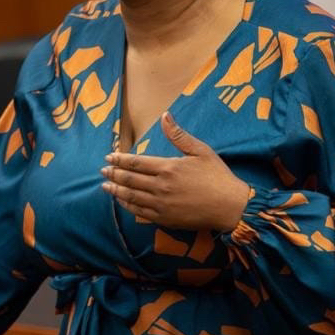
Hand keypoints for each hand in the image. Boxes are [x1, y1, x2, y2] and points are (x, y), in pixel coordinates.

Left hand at [102, 111, 253, 232]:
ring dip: (116, 190)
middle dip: (114, 173)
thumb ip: (179, 135)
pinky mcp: (165, 218)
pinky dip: (127, 205)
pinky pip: (140, 212)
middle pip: (130, 179)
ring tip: (105, 185)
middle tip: (103, 170)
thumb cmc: (218, 176)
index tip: (109, 157)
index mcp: (168, 167)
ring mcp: (161, 204)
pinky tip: (121, 201)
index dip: (120, 159)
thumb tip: (165, 115)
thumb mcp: (201, 151)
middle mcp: (161, 186)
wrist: (230, 206)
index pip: (136, 162)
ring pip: (131, 196)